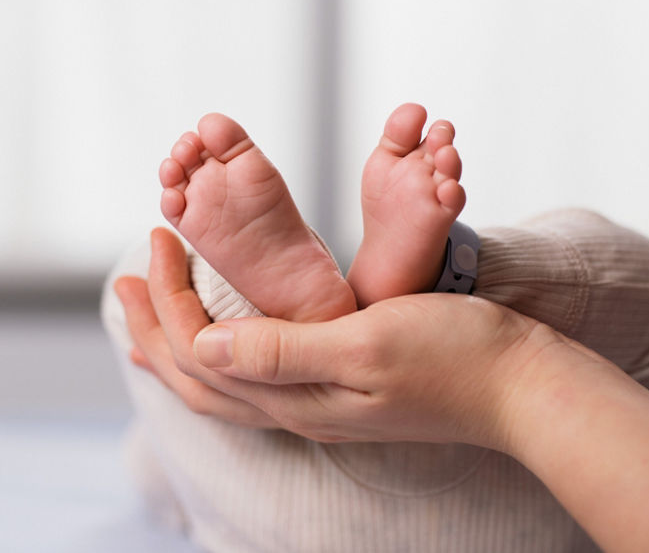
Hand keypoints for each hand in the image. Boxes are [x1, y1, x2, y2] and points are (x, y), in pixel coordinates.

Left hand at [115, 228, 544, 450]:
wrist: (521, 385)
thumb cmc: (454, 356)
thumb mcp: (365, 342)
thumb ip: (283, 348)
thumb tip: (201, 346)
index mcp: (295, 395)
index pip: (199, 352)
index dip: (166, 300)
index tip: (156, 241)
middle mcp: (297, 407)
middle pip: (196, 377)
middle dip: (153, 327)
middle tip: (127, 275)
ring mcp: (318, 404)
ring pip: (223, 382)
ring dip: (179, 341)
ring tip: (155, 305)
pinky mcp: (340, 390)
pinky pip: (256, 377)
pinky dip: (223, 351)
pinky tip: (227, 333)